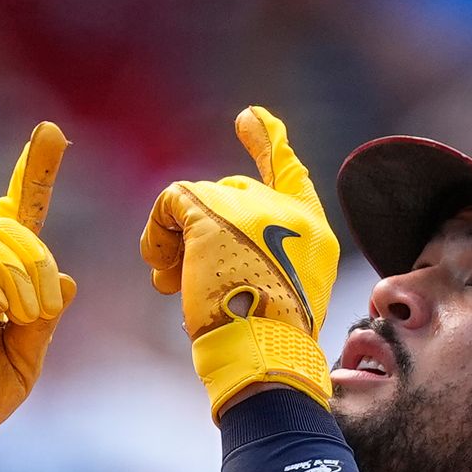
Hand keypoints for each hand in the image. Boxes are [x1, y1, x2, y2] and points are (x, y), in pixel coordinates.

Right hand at [0, 121, 74, 471]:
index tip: (52, 133)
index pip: (14, 218)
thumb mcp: (21, 365)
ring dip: (11, 275)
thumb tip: (68, 282)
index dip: (32, 175)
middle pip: (2, 229)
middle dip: (35, 260)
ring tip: (19, 316)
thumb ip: (43, 325)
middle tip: (42, 309)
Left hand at [140, 104, 338, 413]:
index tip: (249, 118)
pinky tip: (161, 271)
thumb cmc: (268, 340)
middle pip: (231, 195)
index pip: (291, 175)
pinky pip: (171, 202)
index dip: (269, 142)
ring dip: (178, 241)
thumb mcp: (277, 295)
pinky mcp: (213, 214)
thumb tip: (191, 251)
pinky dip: (158, 234)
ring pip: (198, 200)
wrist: (264, 353)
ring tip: (170, 281)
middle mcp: (289, 212)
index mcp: (313, 233)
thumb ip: (252, 260)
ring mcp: (251, 208)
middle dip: (204, 229)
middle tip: (181, 275)